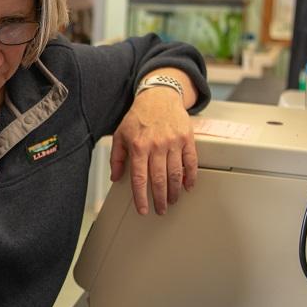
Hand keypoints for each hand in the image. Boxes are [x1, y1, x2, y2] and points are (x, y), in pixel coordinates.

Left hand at [109, 87, 197, 215]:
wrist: (159, 96)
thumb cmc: (139, 117)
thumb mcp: (120, 135)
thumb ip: (116, 158)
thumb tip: (115, 177)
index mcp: (138, 146)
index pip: (140, 178)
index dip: (141, 197)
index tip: (144, 209)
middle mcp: (156, 145)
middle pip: (159, 179)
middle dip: (160, 199)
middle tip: (160, 210)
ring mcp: (173, 142)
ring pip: (176, 173)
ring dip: (174, 191)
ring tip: (172, 200)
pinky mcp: (187, 138)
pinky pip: (191, 161)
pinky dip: (191, 176)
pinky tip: (188, 186)